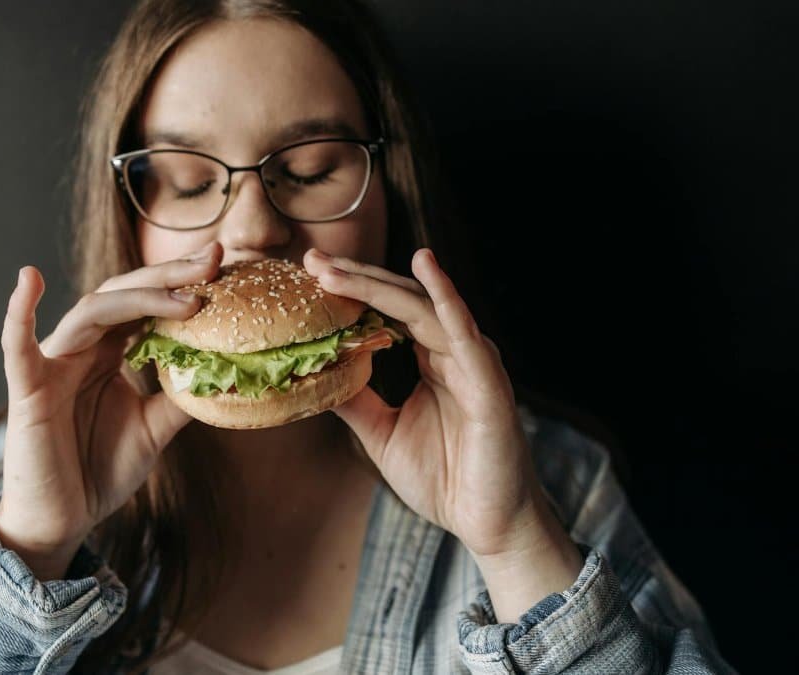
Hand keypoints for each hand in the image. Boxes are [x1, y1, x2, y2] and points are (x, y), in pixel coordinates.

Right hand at [0, 241, 220, 579]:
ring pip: (92, 311)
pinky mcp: (28, 389)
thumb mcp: (154, 429)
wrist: (62, 519)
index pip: (146, 303)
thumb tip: (227, 372)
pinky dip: (19, 312)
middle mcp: (81, 348)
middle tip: (213, 258)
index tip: (224, 266)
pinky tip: (30, 279)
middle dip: (169, 275)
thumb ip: (182, 397)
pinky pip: (17, 346)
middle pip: (124, 294)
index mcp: (109, 352)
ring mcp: (53, 364)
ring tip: (185, 294)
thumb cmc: (99, 470)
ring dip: (139, 297)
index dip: (182, 283)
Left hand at [303, 247, 580, 607]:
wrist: (487, 523)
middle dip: (355, 278)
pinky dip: (445, 297)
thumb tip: (315, 373)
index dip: (351, 290)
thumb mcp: (382, 433)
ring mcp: (473, 361)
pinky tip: (425, 267)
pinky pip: (464, 331)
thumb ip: (355, 400)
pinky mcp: (488, 380)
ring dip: (379, 285)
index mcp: (432, 358)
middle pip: (401, 299)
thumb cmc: (444, 478)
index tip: (310, 272)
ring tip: (338, 269)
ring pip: (423, 307)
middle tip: (312, 259)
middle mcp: (454, 351)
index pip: (388, 311)